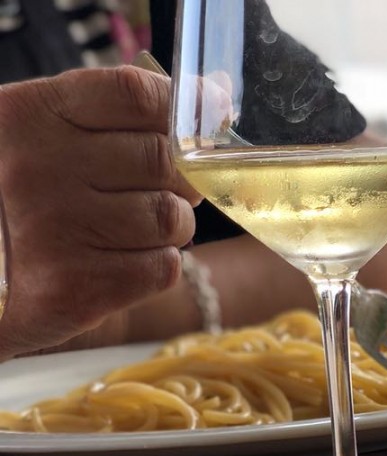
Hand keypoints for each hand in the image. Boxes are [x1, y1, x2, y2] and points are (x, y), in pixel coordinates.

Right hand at [0, 67, 201, 358]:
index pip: (137, 94)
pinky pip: (163, 268)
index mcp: (28, 115)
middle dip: (179, 178)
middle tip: (161, 188)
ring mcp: (53, 229)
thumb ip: (119, 112)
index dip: (182, 108)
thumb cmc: (28, 194)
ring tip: (134, 228)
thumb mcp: (50, 134)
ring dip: (170, 226)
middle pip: (165, 158)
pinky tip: (119, 261)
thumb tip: (217, 95)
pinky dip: (155, 266)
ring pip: (171, 217)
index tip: (200, 119)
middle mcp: (36, 167)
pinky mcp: (73, 288)